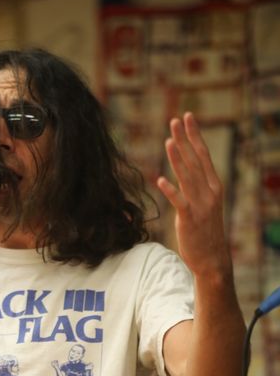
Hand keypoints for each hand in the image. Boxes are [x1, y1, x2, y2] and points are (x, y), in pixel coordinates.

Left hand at [157, 113, 230, 278]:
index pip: (203, 155)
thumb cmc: (205, 230)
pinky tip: (160, 179)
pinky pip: (179, 202)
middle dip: (184, 139)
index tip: (187, 118)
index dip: (194, 135)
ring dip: (177, 159)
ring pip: (187, 177)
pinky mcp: (189, 219)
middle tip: (175, 120)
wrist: (212, 258)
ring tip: (168, 141)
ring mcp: (200, 205)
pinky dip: (170, 190)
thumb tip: (183, 170)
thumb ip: (196, 185)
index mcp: (213, 185)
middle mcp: (209, 192)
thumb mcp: (205, 203)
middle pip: (195, 160)